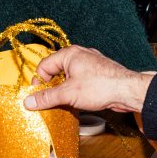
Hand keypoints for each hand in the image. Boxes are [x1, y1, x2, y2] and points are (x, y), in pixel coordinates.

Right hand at [22, 45, 154, 112]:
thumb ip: (47, 97)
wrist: (128, 91)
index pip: (44, 66)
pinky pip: (80, 81)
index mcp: (69, 54)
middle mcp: (79, 55)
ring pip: (68, 77)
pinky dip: (75, 91)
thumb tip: (28, 102)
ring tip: (64, 103)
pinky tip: (77, 102)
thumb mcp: (68, 94)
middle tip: (50, 101)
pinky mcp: (98, 74)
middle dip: (52, 87)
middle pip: (56, 71)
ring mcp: (90, 64)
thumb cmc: (100, 87)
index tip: (38, 97)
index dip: (39, 82)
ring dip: (64, 91)